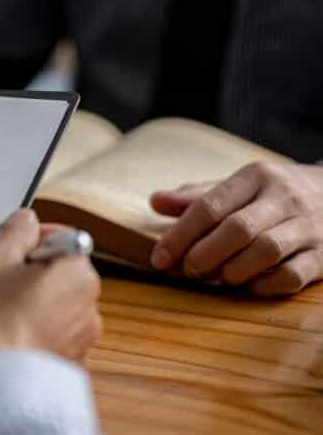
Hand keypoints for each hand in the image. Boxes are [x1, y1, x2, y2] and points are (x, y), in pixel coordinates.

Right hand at [0, 209, 101, 392]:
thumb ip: (13, 232)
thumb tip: (25, 220)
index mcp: (79, 274)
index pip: (62, 238)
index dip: (30, 240)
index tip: (7, 252)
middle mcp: (89, 307)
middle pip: (57, 272)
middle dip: (27, 273)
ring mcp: (80, 340)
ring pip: (51, 305)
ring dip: (27, 303)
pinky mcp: (65, 364)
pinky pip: (48, 335)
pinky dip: (29, 332)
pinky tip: (4, 336)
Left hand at [150, 162, 322, 295]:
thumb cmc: (274, 195)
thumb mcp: (238, 186)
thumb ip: (196, 197)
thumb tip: (155, 201)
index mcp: (255, 176)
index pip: (209, 206)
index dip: (179, 235)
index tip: (159, 259)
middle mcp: (284, 198)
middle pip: (236, 229)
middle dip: (204, 255)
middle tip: (188, 271)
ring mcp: (308, 226)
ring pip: (266, 251)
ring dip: (233, 270)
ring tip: (217, 277)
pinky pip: (293, 275)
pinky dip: (265, 286)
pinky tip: (250, 286)